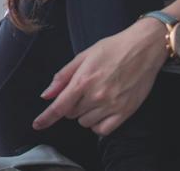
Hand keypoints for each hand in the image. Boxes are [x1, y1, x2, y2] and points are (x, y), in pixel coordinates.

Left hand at [32, 18, 168, 135]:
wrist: (142, 49)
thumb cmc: (111, 48)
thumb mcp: (83, 56)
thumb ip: (63, 76)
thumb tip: (47, 95)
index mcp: (83, 80)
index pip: (60, 106)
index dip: (46, 117)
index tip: (37, 125)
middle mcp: (96, 96)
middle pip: (72, 113)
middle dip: (71, 104)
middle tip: (82, 89)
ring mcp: (111, 106)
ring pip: (86, 122)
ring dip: (84, 113)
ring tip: (94, 96)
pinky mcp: (125, 113)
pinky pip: (103, 130)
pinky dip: (98, 124)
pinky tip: (101, 111)